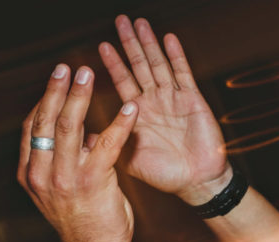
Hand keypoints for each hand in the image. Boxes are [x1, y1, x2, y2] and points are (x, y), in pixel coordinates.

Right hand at [17, 64, 136, 241]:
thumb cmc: (84, 220)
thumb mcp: (62, 189)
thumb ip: (66, 161)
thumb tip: (85, 135)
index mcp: (30, 173)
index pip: (32, 128)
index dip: (44, 101)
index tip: (56, 80)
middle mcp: (41, 173)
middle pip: (46, 121)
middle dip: (57, 90)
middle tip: (68, 67)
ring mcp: (65, 179)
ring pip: (70, 128)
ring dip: (79, 97)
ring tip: (88, 74)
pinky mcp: (92, 183)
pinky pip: (107, 146)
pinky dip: (119, 124)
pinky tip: (130, 108)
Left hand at [99, 16, 230, 203]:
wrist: (196, 184)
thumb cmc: (165, 175)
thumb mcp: (129, 160)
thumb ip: (108, 143)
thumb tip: (82, 134)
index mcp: (139, 114)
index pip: (123, 82)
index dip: (113, 63)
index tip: (102, 45)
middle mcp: (156, 102)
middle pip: (140, 66)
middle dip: (130, 43)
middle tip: (121, 21)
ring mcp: (175, 99)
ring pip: (159, 65)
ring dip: (150, 44)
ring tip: (141, 23)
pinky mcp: (193, 101)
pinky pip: (184, 74)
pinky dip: (176, 56)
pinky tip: (168, 39)